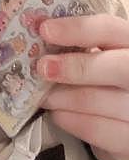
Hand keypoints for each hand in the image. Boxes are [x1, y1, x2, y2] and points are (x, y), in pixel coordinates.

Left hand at [38, 13, 128, 159]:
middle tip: (43, 68)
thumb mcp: (101, 54)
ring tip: (43, 95)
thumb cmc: (106, 74)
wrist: (125, 114)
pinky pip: (99, 130)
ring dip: (63, 98)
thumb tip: (39, 35)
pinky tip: (57, 114)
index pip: (109, 29)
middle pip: (117, 68)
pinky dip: (72, 121)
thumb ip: (79, 45)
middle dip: (75, 67)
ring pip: (101, 101)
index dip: (77, 28)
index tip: (45, 30)